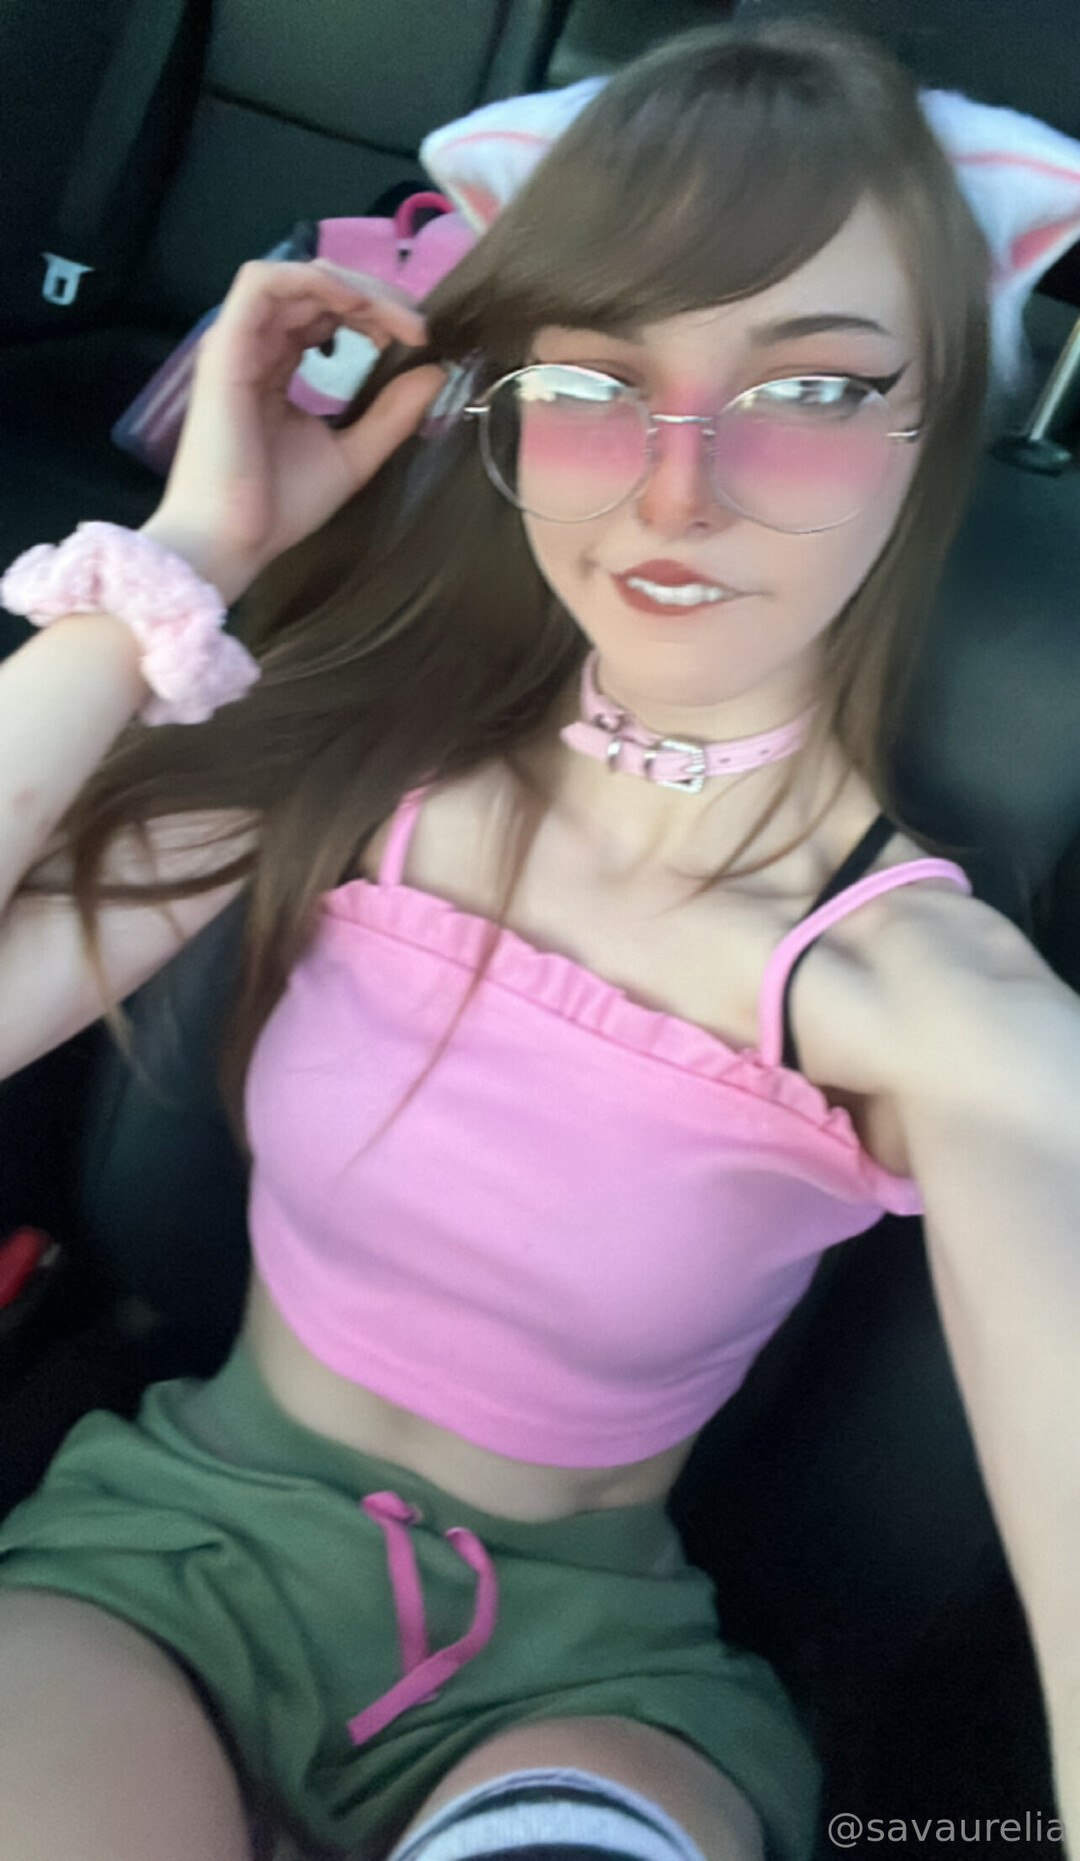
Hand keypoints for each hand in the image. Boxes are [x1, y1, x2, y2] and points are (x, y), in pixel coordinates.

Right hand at [143, 258, 445, 600]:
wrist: (233, 542)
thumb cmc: (279, 508)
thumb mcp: (353, 455)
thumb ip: (392, 414)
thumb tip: (436, 371)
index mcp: (276, 366)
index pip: (326, 313)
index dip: (375, 312)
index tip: (421, 339)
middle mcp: (255, 345)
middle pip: (315, 287)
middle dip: (373, 295)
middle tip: (418, 326)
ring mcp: (237, 342)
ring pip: (294, 276)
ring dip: (352, 287)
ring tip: (395, 318)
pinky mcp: (226, 346)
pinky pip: (262, 284)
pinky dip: (312, 282)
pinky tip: (355, 306)